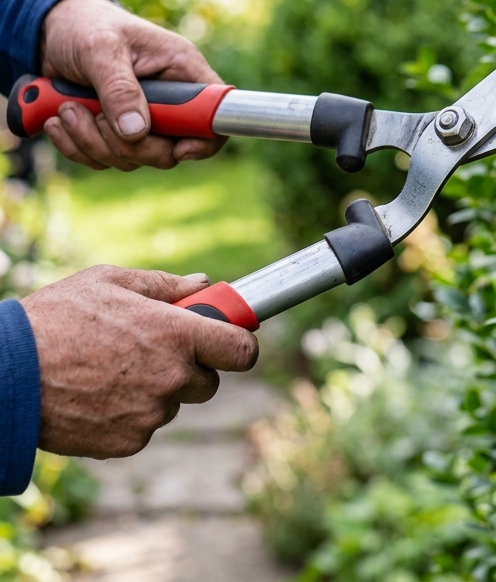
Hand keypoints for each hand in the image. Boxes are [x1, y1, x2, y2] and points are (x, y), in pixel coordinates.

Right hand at [21, 266, 258, 458]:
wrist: (5, 376)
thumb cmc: (57, 318)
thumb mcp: (111, 281)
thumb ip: (166, 284)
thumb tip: (204, 284)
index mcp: (178, 334)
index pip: (243, 351)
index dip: (240, 345)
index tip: (231, 339)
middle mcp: (172, 377)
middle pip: (210, 382)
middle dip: (192, 368)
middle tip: (157, 351)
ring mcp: (151, 414)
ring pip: (173, 403)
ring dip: (157, 390)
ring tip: (112, 369)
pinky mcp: (127, 443)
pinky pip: (144, 426)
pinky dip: (130, 414)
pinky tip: (99, 393)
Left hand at [39, 0, 225, 169]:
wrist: (52, 30)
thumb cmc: (86, 26)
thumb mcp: (101, 49)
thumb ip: (119, 89)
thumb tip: (136, 132)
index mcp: (182, 71)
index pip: (214, 114)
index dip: (204, 139)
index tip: (177, 148)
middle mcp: (169, 99)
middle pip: (170, 150)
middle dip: (128, 146)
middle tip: (95, 119)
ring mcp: (143, 119)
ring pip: (132, 158)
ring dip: (92, 142)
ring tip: (66, 110)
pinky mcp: (115, 131)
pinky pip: (103, 159)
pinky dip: (76, 147)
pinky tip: (57, 121)